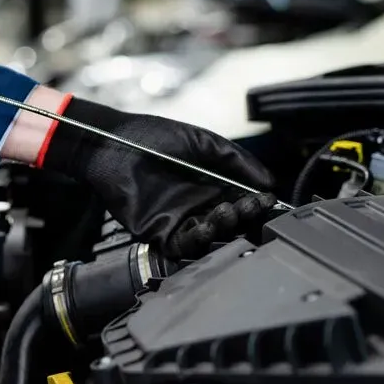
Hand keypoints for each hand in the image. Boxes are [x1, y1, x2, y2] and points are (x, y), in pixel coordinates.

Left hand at [38, 97, 275, 258]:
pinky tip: (207, 227)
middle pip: (229, 223)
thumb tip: (269, 181)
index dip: (256, 203)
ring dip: (223, 228)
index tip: (268, 199)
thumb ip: (236, 160)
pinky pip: (182, 246)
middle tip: (249, 206)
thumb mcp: (204, 142)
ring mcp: (178, 220)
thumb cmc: (154, 137)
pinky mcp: (158, 232)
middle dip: (244, 216)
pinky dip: (198, 241)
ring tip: (228, 213)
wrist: (114, 143)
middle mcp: (197, 206)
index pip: (241, 202)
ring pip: (209, 236)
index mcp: (210, 185)